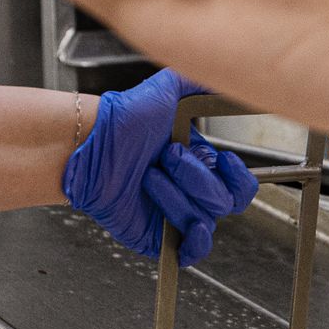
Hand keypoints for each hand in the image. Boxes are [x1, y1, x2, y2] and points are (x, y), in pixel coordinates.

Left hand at [62, 68, 258, 265]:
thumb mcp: (166, 89)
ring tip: (148, 177)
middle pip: (224, 202)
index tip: (223, 159)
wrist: (89, 145)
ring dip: (176, 196)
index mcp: (202, 165)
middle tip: (168, 157)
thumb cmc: (122, 120)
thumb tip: (231, 78)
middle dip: (197, 177)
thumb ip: (201, 82)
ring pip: (203, 220)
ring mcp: (176, 216)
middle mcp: (192, 192)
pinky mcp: (158, 237)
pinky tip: (186, 223)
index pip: (240, 185)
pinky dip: (195, 241)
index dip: (237, 176)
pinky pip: (191, 250)